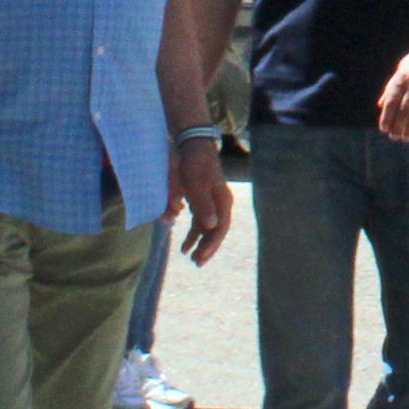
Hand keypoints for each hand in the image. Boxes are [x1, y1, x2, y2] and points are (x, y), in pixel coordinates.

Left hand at [172, 139, 232, 265]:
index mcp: (223, 200)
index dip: (212, 244)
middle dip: (206, 247)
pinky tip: (185, 243)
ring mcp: (212, 202)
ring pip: (207, 228)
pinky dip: (193, 233)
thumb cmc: (195, 164)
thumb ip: (203, 205)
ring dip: (199, 242)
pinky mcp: (202, 200)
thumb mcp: (197, 184)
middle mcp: (220, 203)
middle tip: (196, 262)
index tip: (200, 257)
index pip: (221, 228)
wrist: (192, 146)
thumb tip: (211, 226)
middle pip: (216, 231)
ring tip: (189, 255)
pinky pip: (200, 222)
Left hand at [377, 32, 408, 140]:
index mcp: (402, 77)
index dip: (387, 117)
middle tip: (395, 137)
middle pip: (404, 110)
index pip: (391, 101)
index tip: (384, 129)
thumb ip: (391, 86)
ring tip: (406, 138)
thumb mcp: (402, 68)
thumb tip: (381, 105)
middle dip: (398, 126)